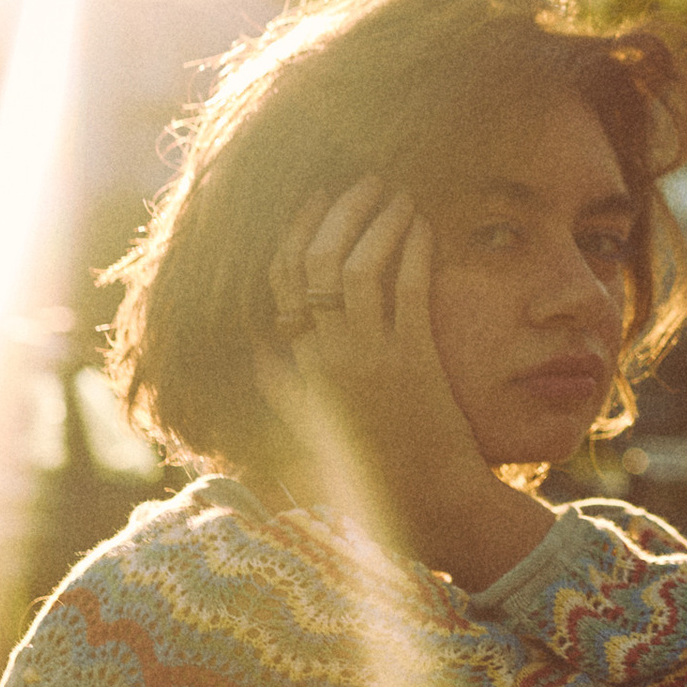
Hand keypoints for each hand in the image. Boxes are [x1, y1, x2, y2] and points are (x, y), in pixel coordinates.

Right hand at [254, 178, 555, 586]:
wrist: (430, 506)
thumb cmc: (373, 468)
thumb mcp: (308, 428)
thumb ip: (279, 384)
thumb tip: (257, 341)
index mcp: (295, 370)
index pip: (275, 283)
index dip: (293, 233)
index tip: (310, 198)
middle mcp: (323, 361)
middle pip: (313, 264)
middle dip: (335, 210)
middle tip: (360, 180)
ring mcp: (367, 360)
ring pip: (358, 267)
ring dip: (375, 219)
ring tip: (395, 191)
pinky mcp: (413, 363)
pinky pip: (408, 289)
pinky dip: (412, 248)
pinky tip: (423, 224)